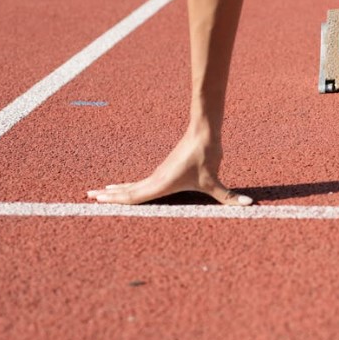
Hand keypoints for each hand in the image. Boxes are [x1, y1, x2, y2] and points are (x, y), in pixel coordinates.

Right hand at [87, 132, 251, 205]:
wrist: (204, 132)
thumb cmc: (207, 156)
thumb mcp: (216, 181)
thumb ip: (230, 197)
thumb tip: (251, 207)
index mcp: (161, 184)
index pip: (134, 196)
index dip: (115, 201)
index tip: (97, 202)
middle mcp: (155, 179)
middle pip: (127, 191)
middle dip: (108, 195)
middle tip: (88, 197)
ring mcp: (158, 175)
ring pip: (132, 186)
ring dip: (115, 190)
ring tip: (98, 193)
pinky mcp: (164, 171)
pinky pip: (141, 182)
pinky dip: (128, 186)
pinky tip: (123, 187)